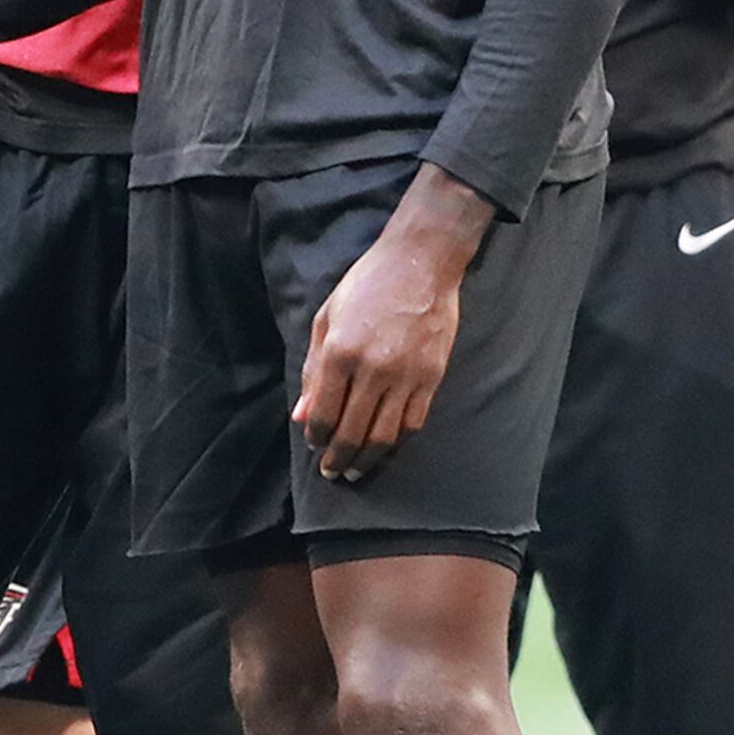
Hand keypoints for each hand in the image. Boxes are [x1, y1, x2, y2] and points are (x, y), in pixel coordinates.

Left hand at [294, 168, 490, 483]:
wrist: (421, 262)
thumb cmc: (367, 285)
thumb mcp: (327, 319)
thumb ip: (313, 370)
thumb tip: (302, 414)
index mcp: (340, 352)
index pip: (324, 414)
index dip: (316, 437)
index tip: (314, 445)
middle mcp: (372, 369)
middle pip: (352, 433)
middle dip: (338, 459)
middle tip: (332, 472)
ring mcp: (406, 376)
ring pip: (384, 437)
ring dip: (367, 460)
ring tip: (356, 470)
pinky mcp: (432, 377)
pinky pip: (413, 423)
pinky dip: (397, 441)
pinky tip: (386, 445)